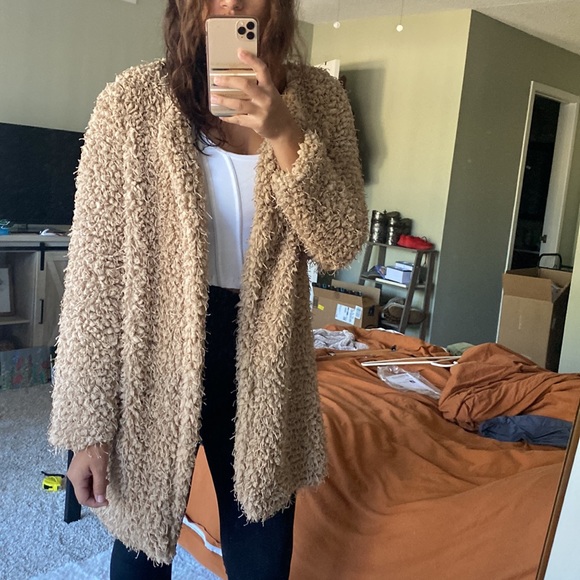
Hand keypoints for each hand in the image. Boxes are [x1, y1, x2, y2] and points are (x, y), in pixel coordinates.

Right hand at [67, 443, 109, 507]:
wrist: (93, 433)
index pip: (82, 499)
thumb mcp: (100, 469)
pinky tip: (102, 477)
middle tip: (107, 493)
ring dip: (95, 488)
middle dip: (95, 495)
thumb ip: (100, 486)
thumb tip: (100, 500)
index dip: (94, 503)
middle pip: (83, 493)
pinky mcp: (80, 468)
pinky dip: (94, 481)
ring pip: (85, 487)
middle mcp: (73, 477)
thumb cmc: (96, 450)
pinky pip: (86, 479)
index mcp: (76, 479)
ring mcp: (76, 472)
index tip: (106, 502)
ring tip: (106, 482)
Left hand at [212, 49, 303, 168]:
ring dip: (223, 100)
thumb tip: (236, 76)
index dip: (251, 59)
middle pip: (246, 85)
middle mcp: (266, 98)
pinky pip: (238, 120)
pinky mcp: (256, 124)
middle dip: (229, 81)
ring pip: (238, 104)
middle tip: (216, 79)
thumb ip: (258, 85)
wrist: (284, 129)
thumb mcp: (271, 94)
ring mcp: (261, 112)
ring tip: (213, 97)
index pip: (262, 69)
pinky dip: (228, 117)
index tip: (239, 51)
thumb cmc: (275, 108)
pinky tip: (221, 114)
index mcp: (270, 88)